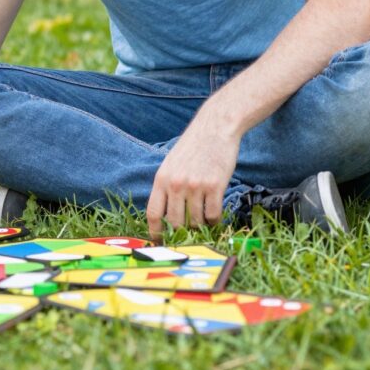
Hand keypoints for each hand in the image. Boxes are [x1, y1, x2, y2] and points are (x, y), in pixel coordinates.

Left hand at [146, 114, 240, 240]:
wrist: (215, 128)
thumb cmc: (194, 146)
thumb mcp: (171, 164)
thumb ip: (167, 186)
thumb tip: (165, 216)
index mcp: (161, 179)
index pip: (154, 213)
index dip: (156, 232)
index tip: (161, 241)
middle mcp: (176, 184)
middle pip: (175, 222)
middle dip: (181, 233)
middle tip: (188, 235)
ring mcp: (195, 186)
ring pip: (196, 221)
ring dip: (200, 226)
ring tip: (204, 221)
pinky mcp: (215, 186)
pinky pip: (213, 215)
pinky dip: (215, 220)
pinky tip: (215, 214)